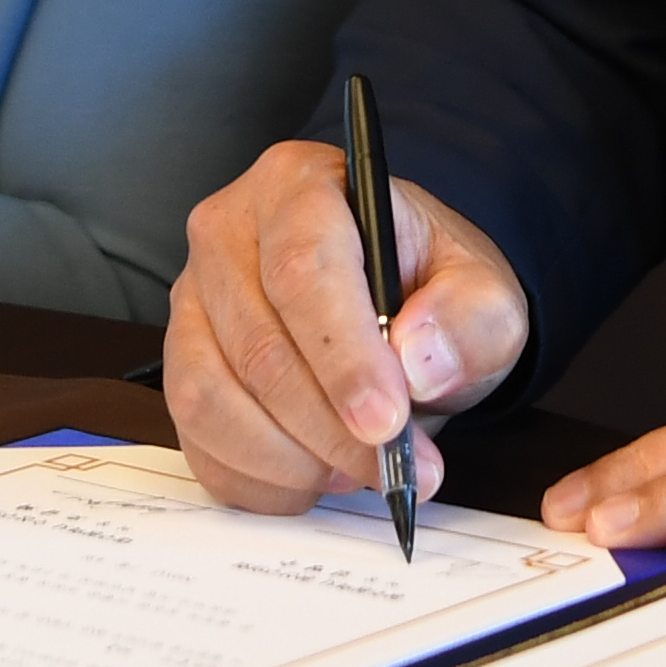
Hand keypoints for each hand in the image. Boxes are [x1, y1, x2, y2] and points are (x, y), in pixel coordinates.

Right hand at [165, 138, 530, 514]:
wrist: (399, 310)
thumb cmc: (430, 291)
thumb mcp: (484, 294)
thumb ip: (472, 318)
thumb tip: (420, 360)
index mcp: (299, 186)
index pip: (303, 270)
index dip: (344, 356)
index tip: (387, 422)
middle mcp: (227, 233)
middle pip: (257, 347)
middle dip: (329, 429)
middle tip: (394, 468)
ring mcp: (192, 302)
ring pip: (212, 399)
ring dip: (290, 459)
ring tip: (356, 469)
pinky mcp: (180, 366)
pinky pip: (198, 440)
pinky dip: (258, 480)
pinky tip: (313, 478)